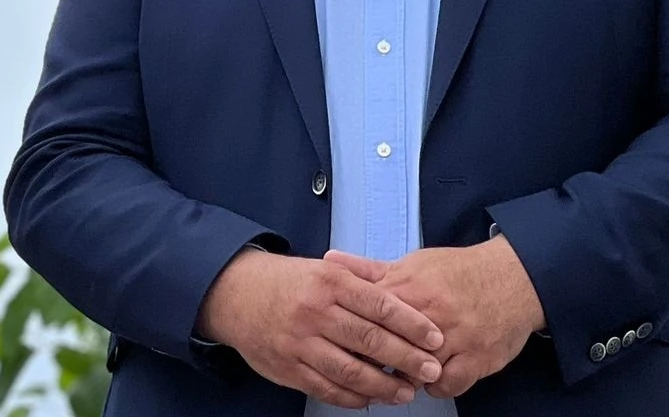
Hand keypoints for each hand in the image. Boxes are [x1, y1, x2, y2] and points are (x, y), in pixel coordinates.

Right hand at [196, 247, 445, 407]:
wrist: (232, 293)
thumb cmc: (286, 282)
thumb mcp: (322, 269)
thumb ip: (361, 282)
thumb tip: (404, 296)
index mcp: (328, 282)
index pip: (380, 305)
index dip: (413, 324)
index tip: (436, 338)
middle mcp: (314, 312)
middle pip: (369, 340)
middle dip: (406, 358)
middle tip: (432, 369)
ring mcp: (299, 342)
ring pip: (350, 370)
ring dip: (383, 385)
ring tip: (405, 392)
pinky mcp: (287, 367)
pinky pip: (326, 388)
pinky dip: (352, 398)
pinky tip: (369, 399)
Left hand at [325, 237, 543, 398]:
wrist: (514, 278)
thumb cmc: (459, 272)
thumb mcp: (411, 264)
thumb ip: (369, 270)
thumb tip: (330, 259)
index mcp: (407, 289)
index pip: (364, 318)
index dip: (349, 336)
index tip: (339, 345)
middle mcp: (429, 314)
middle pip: (387, 348)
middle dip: (372, 361)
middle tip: (363, 368)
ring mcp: (455, 338)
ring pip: (415, 371)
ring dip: (403, 378)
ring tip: (394, 378)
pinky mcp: (477, 358)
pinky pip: (448, 385)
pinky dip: (436, 387)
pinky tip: (429, 380)